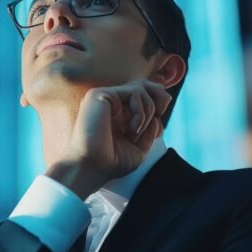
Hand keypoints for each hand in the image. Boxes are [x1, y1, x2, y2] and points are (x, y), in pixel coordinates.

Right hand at [46, 80, 171, 198]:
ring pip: (141, 89)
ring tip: (135, 134)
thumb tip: (158, 117)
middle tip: (159, 115)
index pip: (143, 96)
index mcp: (116, 112)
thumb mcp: (139, 147)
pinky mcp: (100, 95)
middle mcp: (109, 101)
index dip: (158, 104)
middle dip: (159, 97)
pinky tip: (131, 130)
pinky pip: (134, 92)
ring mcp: (103, 96)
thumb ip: (150, 129)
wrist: (91, 167)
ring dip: (147, 113)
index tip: (156, 128)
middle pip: (143, 84)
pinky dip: (140, 112)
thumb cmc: (111, 162)